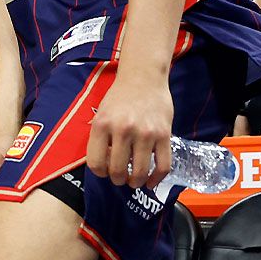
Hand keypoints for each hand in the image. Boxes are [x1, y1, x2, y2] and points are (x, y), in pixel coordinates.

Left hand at [86, 74, 172, 188]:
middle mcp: (123, 129)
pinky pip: (162, 166)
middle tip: (121, 178)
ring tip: (135, 181)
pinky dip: (156, 179)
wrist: (143, 77)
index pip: (96, 163)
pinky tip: (151, 182)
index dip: (99, 173)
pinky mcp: (164, 135)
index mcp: (102, 124)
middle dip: (118, 180)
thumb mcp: (101, 114)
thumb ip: (100, 138)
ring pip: (140, 172)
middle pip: (118, 171)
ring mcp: (145, 133)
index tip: (105, 171)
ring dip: (136, 182)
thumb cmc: (120, 97)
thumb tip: (104, 167)